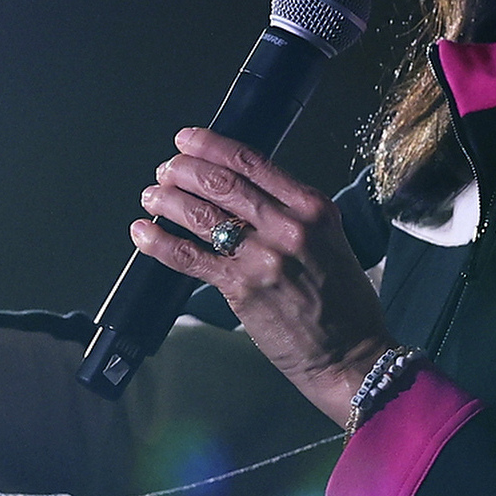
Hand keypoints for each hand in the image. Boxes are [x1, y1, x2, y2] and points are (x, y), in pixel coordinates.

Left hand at [137, 131, 394, 427]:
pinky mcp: (241, 288)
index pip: (251, 161)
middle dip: (182, 170)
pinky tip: (143, 233)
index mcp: (312, 208)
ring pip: (200, 214)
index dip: (210, 145)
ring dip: (166, 200)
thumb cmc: (344, 304)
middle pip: (220, 182)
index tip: (187, 140)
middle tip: (165, 169)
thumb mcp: (330, 240)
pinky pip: (188, 257)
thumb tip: (242, 192)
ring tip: (151, 197)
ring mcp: (262, 257)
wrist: (352, 354)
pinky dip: (159, 242)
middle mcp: (288, 226)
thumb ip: (290, 214)